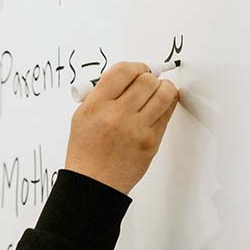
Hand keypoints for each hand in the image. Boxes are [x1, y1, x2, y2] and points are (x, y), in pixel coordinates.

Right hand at [65, 61, 178, 194]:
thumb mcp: (81, 117)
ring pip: (163, 93)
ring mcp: (136, 129)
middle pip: (146, 80)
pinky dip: (167, 104)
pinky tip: (160, 105)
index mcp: (96, 106)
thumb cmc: (86, 151)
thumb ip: (101, 94)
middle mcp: (116, 115)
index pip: (122, 71)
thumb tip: (127, 78)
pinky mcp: (151, 141)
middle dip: (149, 77)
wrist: (94, 183)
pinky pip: (168, 113)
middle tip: (147, 81)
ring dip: (163, 88)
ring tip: (157, 91)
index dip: (135, 66)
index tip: (138, 70)